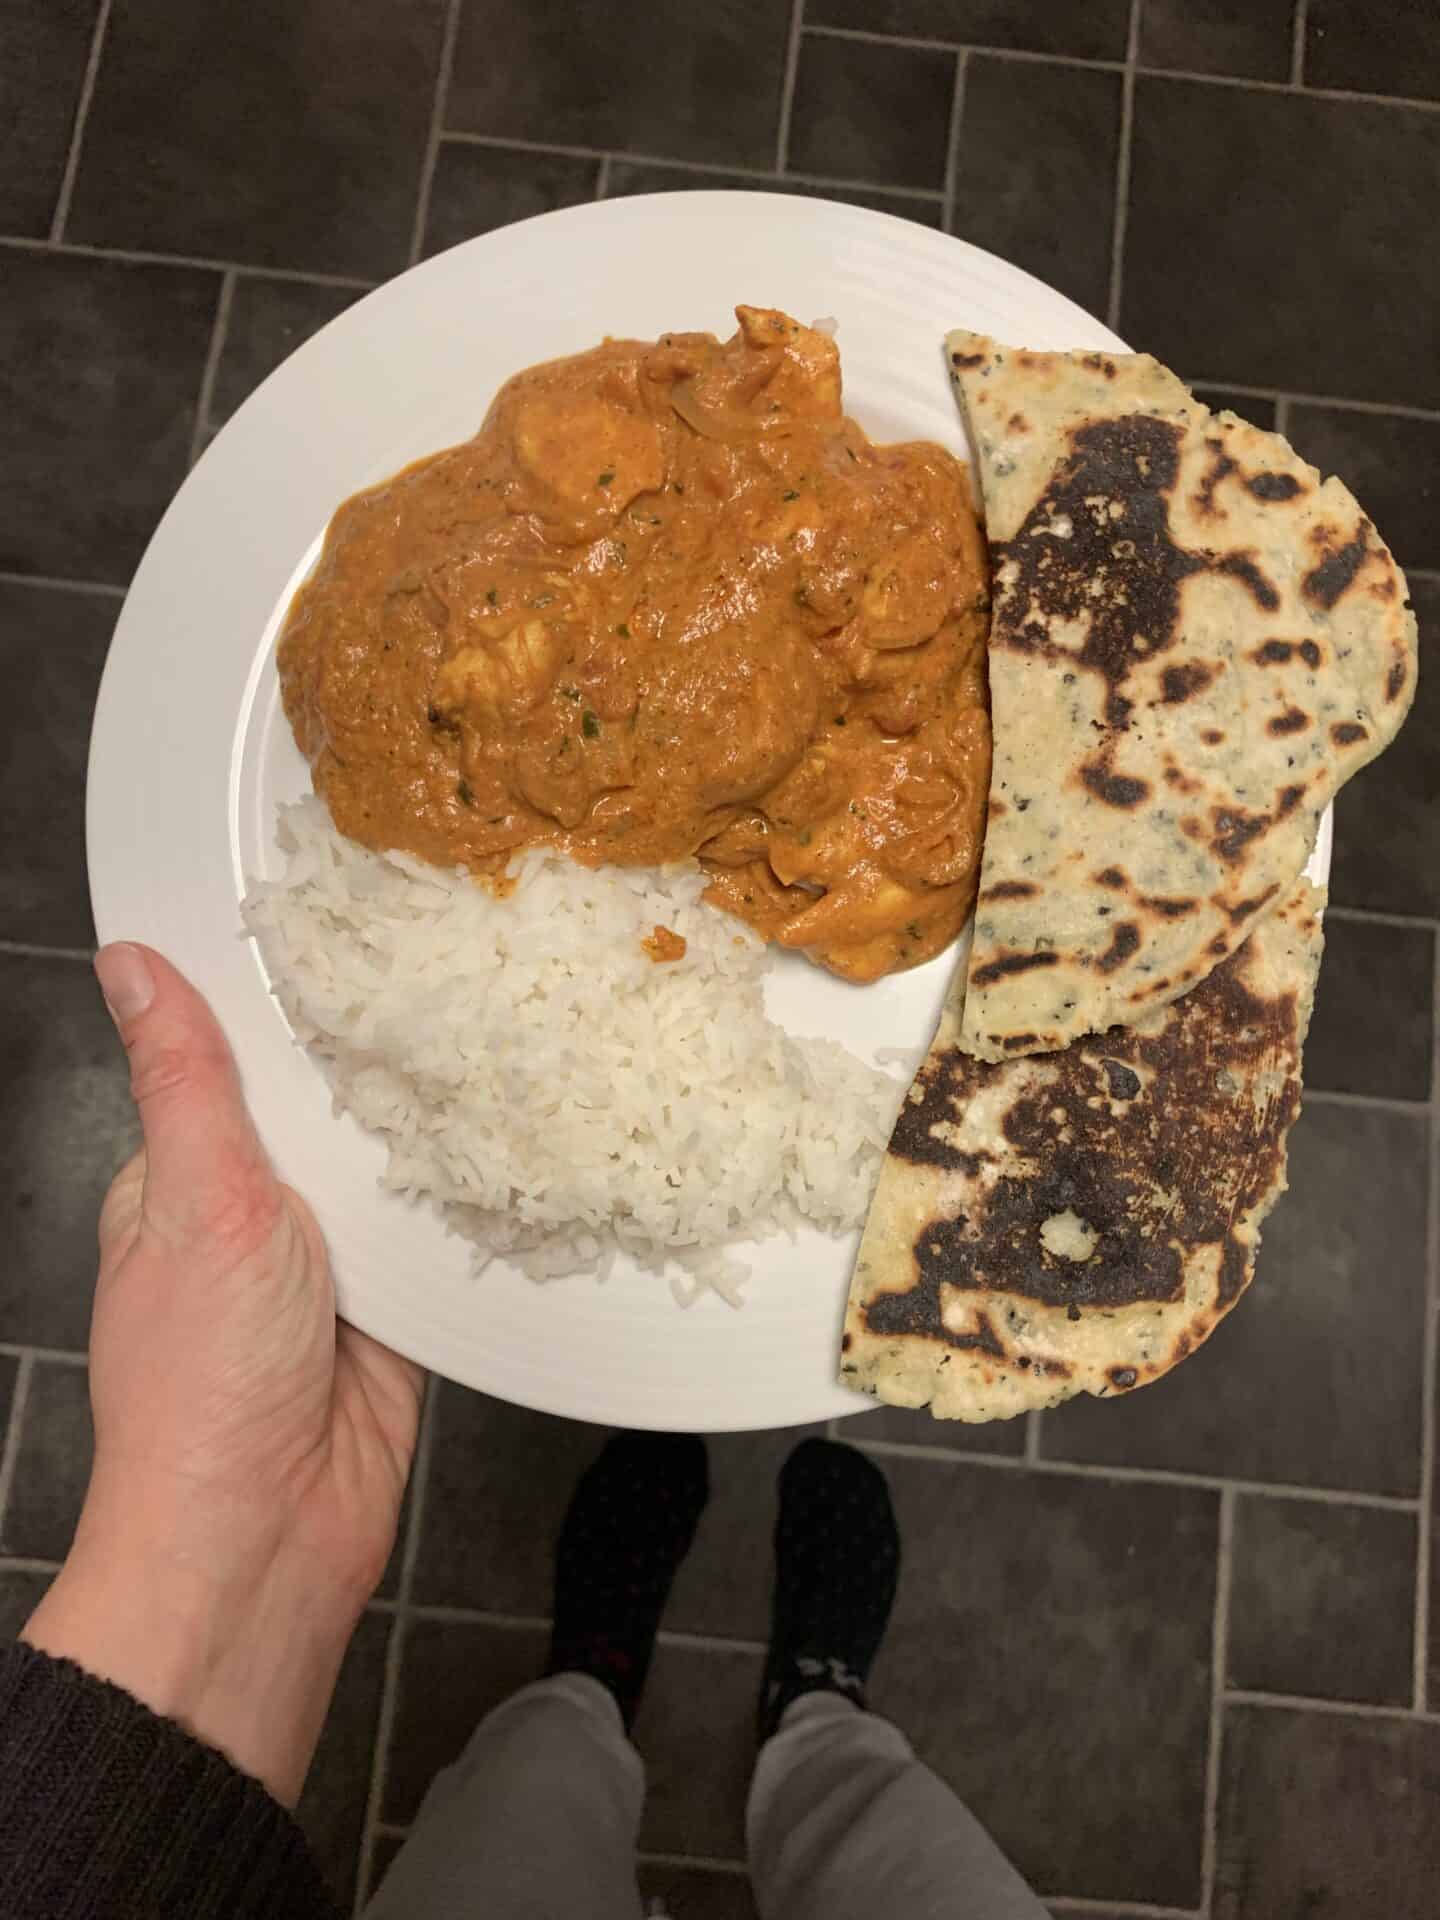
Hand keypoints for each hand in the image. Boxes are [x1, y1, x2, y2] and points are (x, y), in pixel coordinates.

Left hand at [24, 944, 423, 1804]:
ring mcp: (326, 1265)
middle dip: (372, 1075)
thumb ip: (185, 1083)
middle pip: (326, 1112)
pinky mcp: (393, 1310)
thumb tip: (131, 967)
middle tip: (449, 987)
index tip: (347, 928)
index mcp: (181, 1177)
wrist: (268, 1536)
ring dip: (422, 1146)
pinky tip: (504, 1162)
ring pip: (388, 1172)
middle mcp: (253, 1216)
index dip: (287, 1001)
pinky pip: (436, 1239)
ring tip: (492, 1059)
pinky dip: (461, 1215)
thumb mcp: (196, 1203)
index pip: (236, 1060)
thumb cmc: (199, 1387)